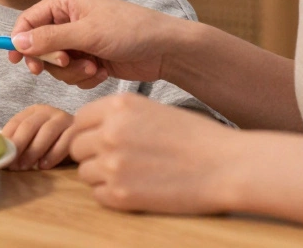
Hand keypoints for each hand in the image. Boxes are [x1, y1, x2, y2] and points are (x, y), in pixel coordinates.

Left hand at [3, 104, 75, 170]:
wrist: (82, 139)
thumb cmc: (52, 143)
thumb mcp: (34, 139)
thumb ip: (19, 141)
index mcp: (34, 111)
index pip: (17, 122)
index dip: (8, 139)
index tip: (2, 155)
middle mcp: (49, 111)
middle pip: (30, 125)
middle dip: (19, 145)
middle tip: (13, 164)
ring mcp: (64, 118)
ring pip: (47, 132)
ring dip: (34, 151)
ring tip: (26, 167)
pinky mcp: (77, 129)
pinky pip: (65, 141)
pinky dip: (53, 155)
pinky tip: (45, 165)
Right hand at [7, 0, 179, 88]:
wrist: (164, 50)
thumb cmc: (130, 31)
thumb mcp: (87, 34)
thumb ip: (49, 38)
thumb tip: (17, 43)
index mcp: (65, 2)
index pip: (28, 20)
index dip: (20, 40)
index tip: (19, 61)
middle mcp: (69, 19)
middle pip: (40, 46)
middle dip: (54, 61)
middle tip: (67, 63)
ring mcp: (79, 40)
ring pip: (55, 65)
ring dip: (72, 72)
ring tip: (94, 68)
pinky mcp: (89, 58)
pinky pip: (71, 74)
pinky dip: (84, 77)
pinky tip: (102, 72)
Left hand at [69, 93, 237, 213]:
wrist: (226, 166)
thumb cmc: (197, 138)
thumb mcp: (154, 110)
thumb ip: (120, 117)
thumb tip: (93, 129)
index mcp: (119, 107)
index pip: (79, 119)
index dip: (88, 131)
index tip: (99, 138)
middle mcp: (110, 132)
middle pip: (76, 146)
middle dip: (92, 153)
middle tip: (118, 158)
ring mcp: (112, 164)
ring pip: (84, 172)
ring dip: (102, 174)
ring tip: (133, 173)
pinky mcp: (120, 194)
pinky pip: (97, 194)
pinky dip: (112, 194)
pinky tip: (137, 187)